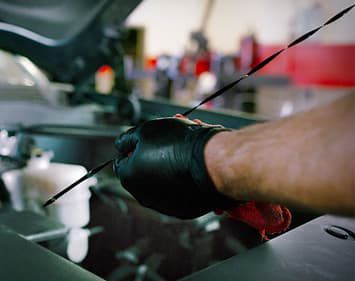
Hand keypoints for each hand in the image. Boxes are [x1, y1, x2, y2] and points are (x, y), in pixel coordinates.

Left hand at [114, 117, 234, 218]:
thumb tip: (121, 145)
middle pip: (141, 175)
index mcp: (129, 177)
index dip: (131, 149)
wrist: (211, 161)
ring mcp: (165, 206)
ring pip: (160, 186)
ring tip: (181, 156)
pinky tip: (190, 170)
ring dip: (165, 172)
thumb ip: (127, 139)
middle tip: (165, 146)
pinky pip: (178, 195)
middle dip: (149, 160)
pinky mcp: (184, 211)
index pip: (121, 163)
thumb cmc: (178, 144)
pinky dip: (181, 184)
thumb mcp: (146, 130)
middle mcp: (144, 196)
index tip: (143, 142)